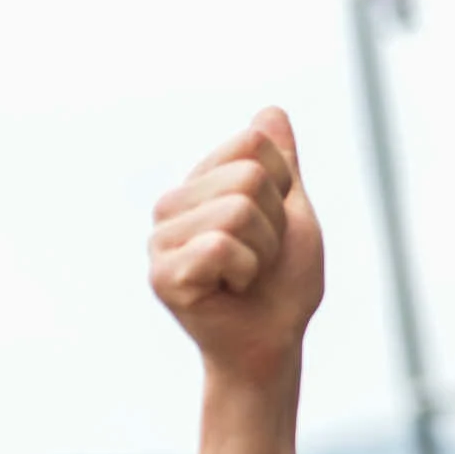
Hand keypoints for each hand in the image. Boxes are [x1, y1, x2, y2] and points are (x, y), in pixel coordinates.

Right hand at [149, 107, 324, 384]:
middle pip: (247, 176)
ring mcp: (160, 239)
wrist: (275, 342)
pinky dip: (246, 272)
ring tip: (246, 276)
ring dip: (263, 251)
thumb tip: (271, 111)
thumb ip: (281, 165)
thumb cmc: (284, 284)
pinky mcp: (162, 275)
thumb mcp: (294, 214)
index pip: (254, 144)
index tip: (273, 224)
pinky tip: (231, 291)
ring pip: (237, 211)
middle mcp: (172, 204)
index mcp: (201, 183)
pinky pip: (220, 246)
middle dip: (274, 224)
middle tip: (260, 258)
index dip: (283, 188)